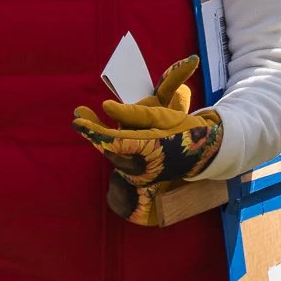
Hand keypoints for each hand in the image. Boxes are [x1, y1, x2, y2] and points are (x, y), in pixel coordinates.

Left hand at [73, 57, 223, 185]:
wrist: (203, 154)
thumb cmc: (184, 130)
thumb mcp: (162, 116)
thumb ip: (134, 113)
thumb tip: (106, 107)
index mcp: (148, 149)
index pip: (113, 140)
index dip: (94, 131)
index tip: (77, 120)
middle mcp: (141, 166)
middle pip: (109, 147)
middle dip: (94, 131)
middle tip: (79, 112)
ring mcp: (139, 173)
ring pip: (113, 152)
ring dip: (102, 136)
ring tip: (87, 118)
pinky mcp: (139, 174)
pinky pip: (120, 156)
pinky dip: (112, 143)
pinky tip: (104, 132)